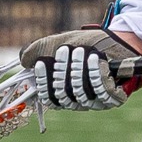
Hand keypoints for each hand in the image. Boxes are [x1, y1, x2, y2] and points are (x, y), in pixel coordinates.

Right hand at [20, 27, 141, 109]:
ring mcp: (97, 101)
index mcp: (65, 93)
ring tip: (82, 50)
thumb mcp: (59, 42)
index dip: (43, 83)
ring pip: (81, 93)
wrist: (118, 39)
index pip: (49, 99)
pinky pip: (102, 91)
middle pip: (64, 96)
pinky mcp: (115, 97)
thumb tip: (23, 61)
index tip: (41, 63)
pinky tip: (96, 59)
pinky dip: (96, 73)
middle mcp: (80, 101)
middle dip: (63, 71)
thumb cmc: (88, 44)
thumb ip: (39, 50)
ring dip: (80, 69)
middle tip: (65, 50)